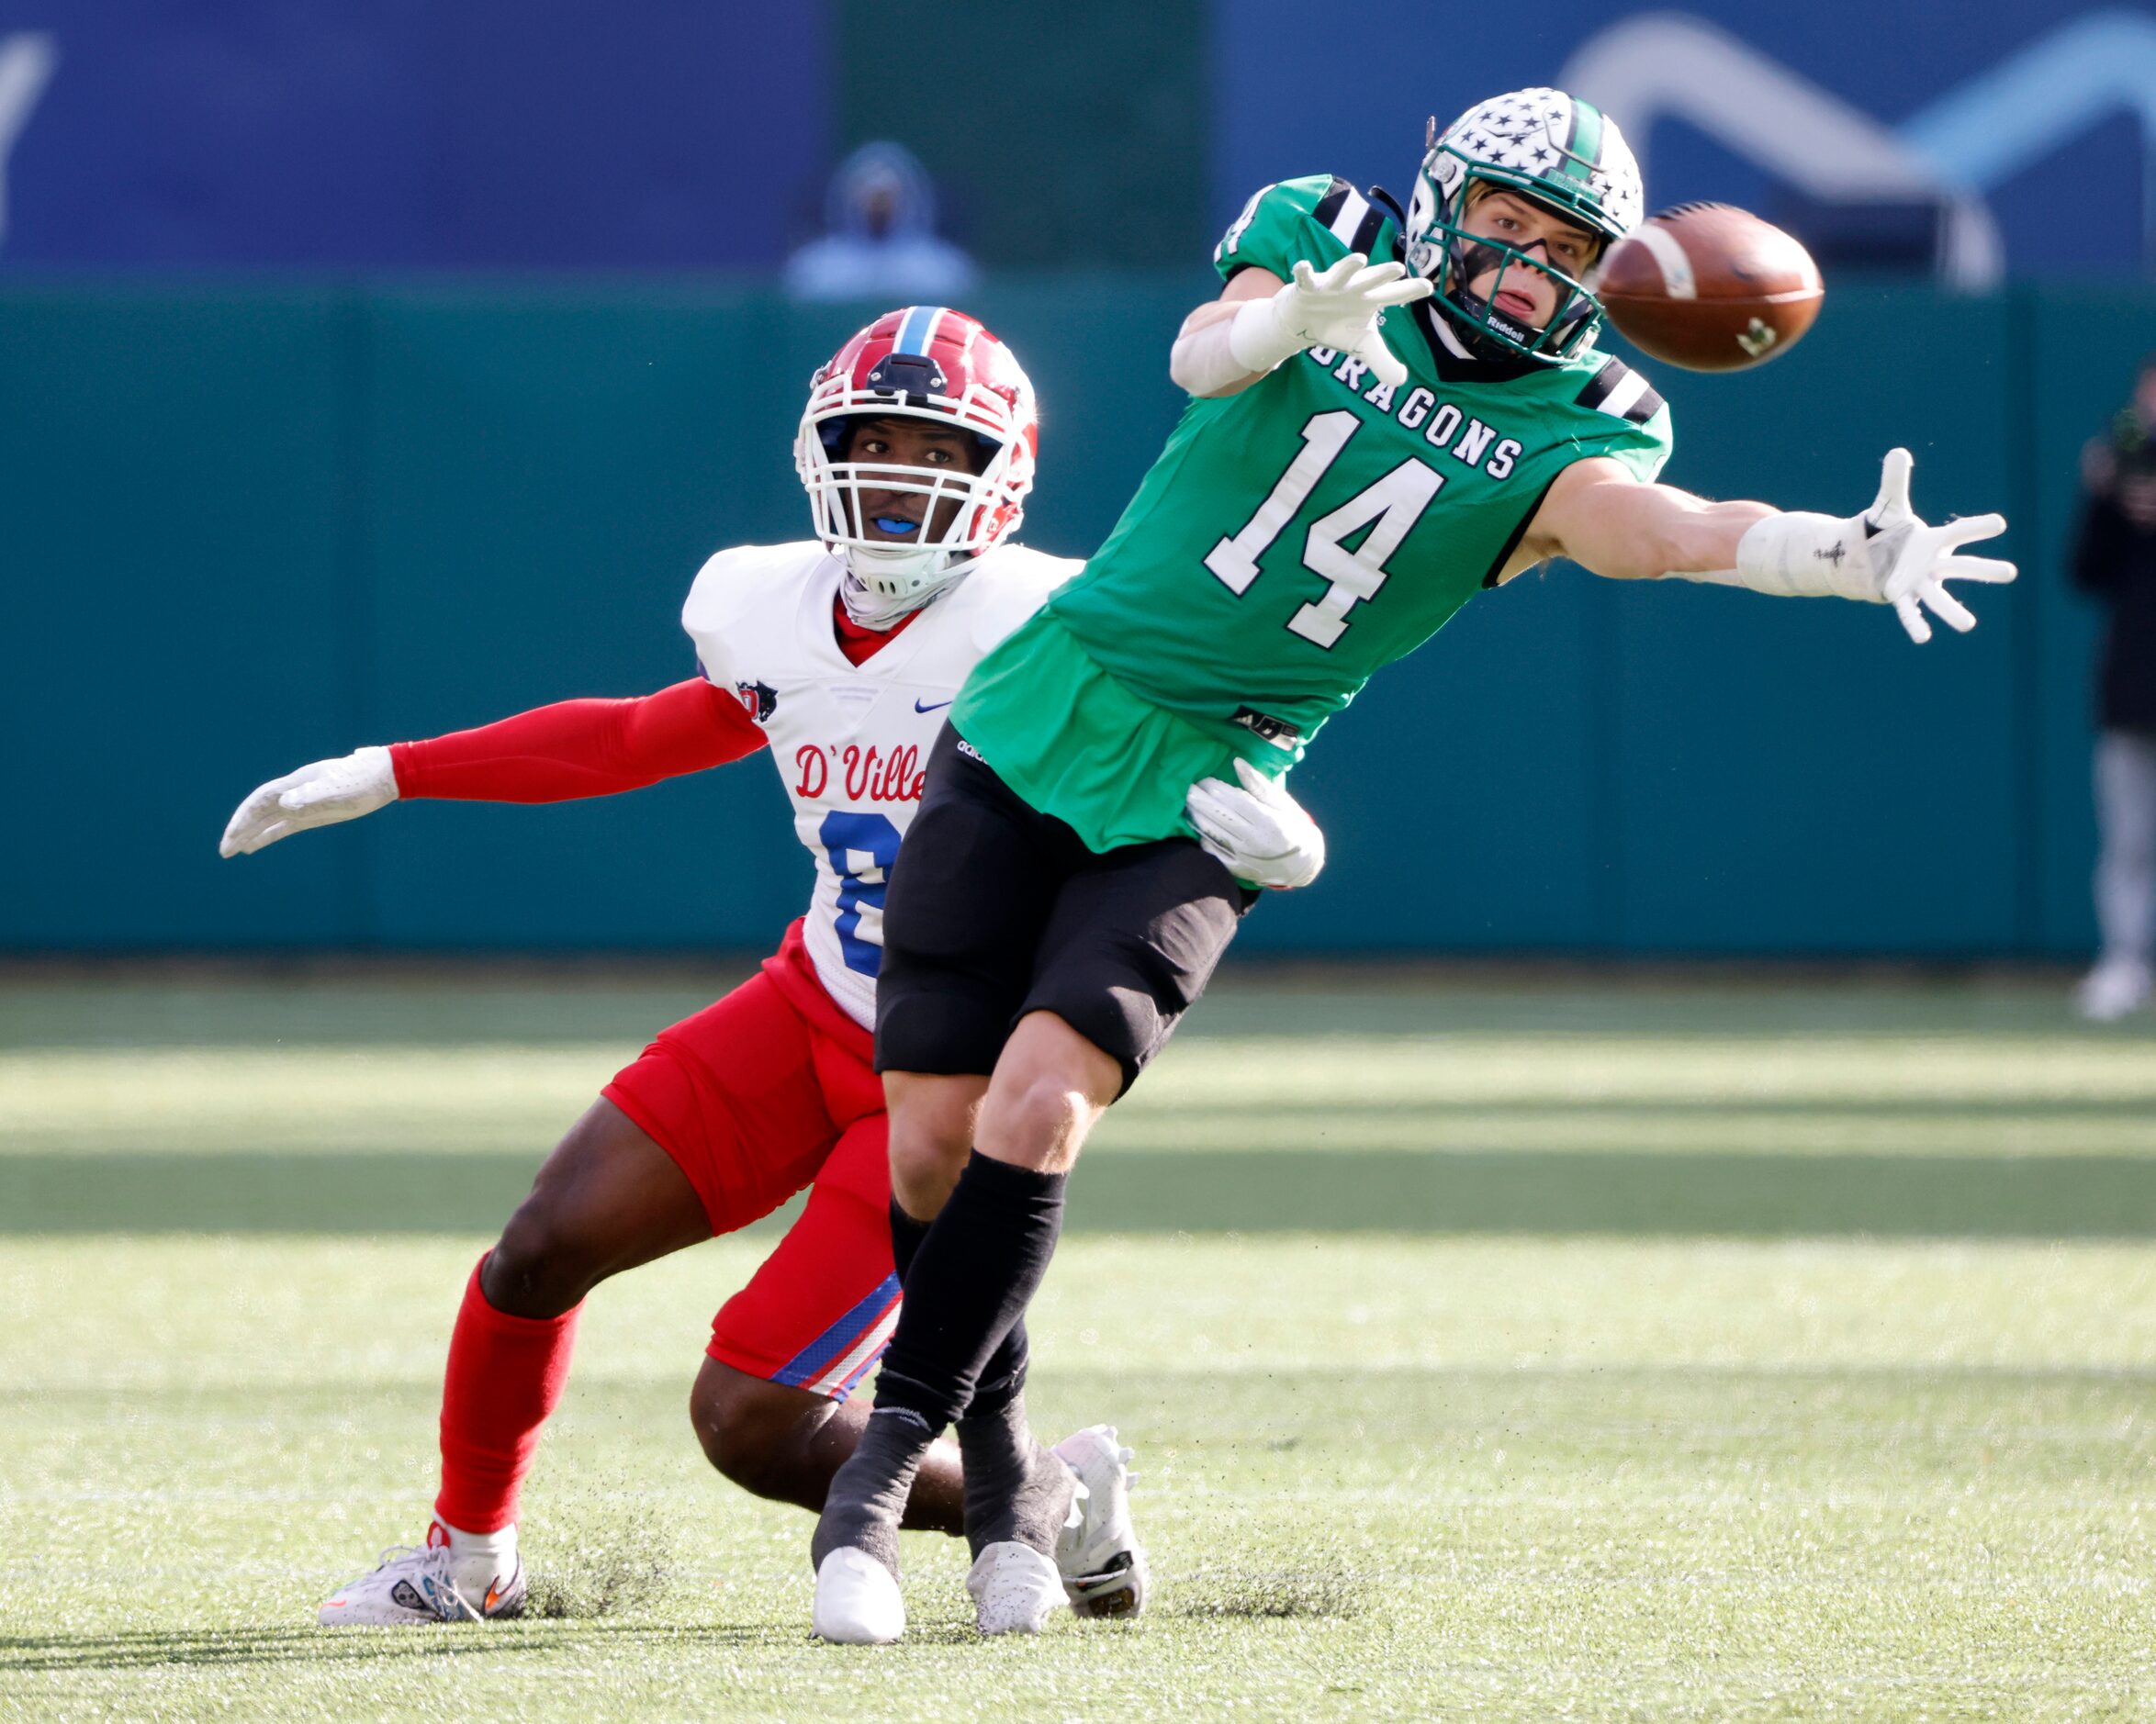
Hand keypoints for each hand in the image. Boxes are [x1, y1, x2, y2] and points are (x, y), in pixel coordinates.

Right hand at [220, 746, 397, 856]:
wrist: (383, 777)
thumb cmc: (362, 781)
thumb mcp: (338, 790)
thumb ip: (311, 795)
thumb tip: (284, 805)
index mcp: (296, 784)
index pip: (260, 801)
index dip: (244, 818)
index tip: (232, 836)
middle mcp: (294, 792)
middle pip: (259, 812)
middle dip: (240, 830)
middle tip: (224, 851)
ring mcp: (302, 803)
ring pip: (268, 820)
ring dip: (249, 834)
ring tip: (232, 851)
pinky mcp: (313, 814)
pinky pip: (283, 826)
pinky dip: (267, 835)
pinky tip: (254, 845)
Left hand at [1186, 758, 1325, 889]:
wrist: (1301, 864)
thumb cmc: (1292, 826)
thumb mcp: (1282, 802)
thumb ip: (1258, 784)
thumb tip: (1237, 762)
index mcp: (1268, 821)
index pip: (1236, 802)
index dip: (1217, 790)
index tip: (1204, 780)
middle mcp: (1255, 840)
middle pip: (1221, 817)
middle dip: (1201, 801)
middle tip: (1187, 789)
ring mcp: (1245, 856)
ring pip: (1214, 834)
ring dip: (1198, 818)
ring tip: (1187, 804)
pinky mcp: (1238, 869)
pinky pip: (1216, 854)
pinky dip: (1205, 840)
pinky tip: (1197, 828)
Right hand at [1230, 252, 1431, 389]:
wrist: (1305, 322)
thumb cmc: (1338, 327)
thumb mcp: (1362, 346)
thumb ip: (1382, 361)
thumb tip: (1401, 380)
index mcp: (1370, 300)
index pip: (1394, 295)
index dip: (1410, 291)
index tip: (1427, 287)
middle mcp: (1354, 288)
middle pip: (1372, 280)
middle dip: (1383, 274)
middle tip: (1398, 269)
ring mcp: (1331, 286)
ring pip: (1341, 273)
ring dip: (1348, 267)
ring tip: (1359, 259)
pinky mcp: (1307, 288)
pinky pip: (1305, 279)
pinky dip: (1304, 272)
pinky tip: (1303, 267)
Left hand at [1860, 448, 2016, 643]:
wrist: (1861, 557)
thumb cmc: (1882, 531)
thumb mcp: (1888, 506)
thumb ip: (1894, 481)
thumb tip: (1898, 451)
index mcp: (1933, 540)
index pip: (1959, 531)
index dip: (1977, 527)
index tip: (1999, 524)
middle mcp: (1931, 563)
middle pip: (1961, 566)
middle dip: (1985, 569)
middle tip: (2012, 573)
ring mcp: (1918, 582)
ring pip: (1940, 597)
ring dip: (1952, 612)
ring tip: (1968, 626)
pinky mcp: (1900, 596)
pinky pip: (1909, 612)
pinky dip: (1915, 623)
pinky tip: (1924, 638)